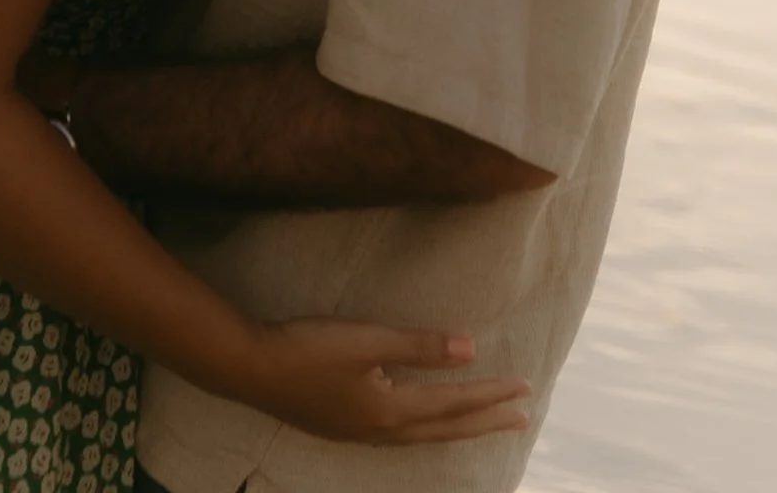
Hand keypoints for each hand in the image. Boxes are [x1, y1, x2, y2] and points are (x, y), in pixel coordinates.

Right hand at [242, 319, 529, 445]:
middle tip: (520, 419)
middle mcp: (381, 431)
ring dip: (458, 426)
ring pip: (424, 435)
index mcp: (391, 411)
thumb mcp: (368, 340)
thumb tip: (470, 350)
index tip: (524, 389)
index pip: (453, 403)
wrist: (252, 369)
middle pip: (445, 428)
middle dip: (484, 421)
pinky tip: (420, 422)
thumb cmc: (310, 349)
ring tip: (480, 422)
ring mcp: (360, 433)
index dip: (490, 395)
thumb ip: (419, 346)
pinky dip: (426, 428)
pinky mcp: (343, 426)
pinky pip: (401, 435)